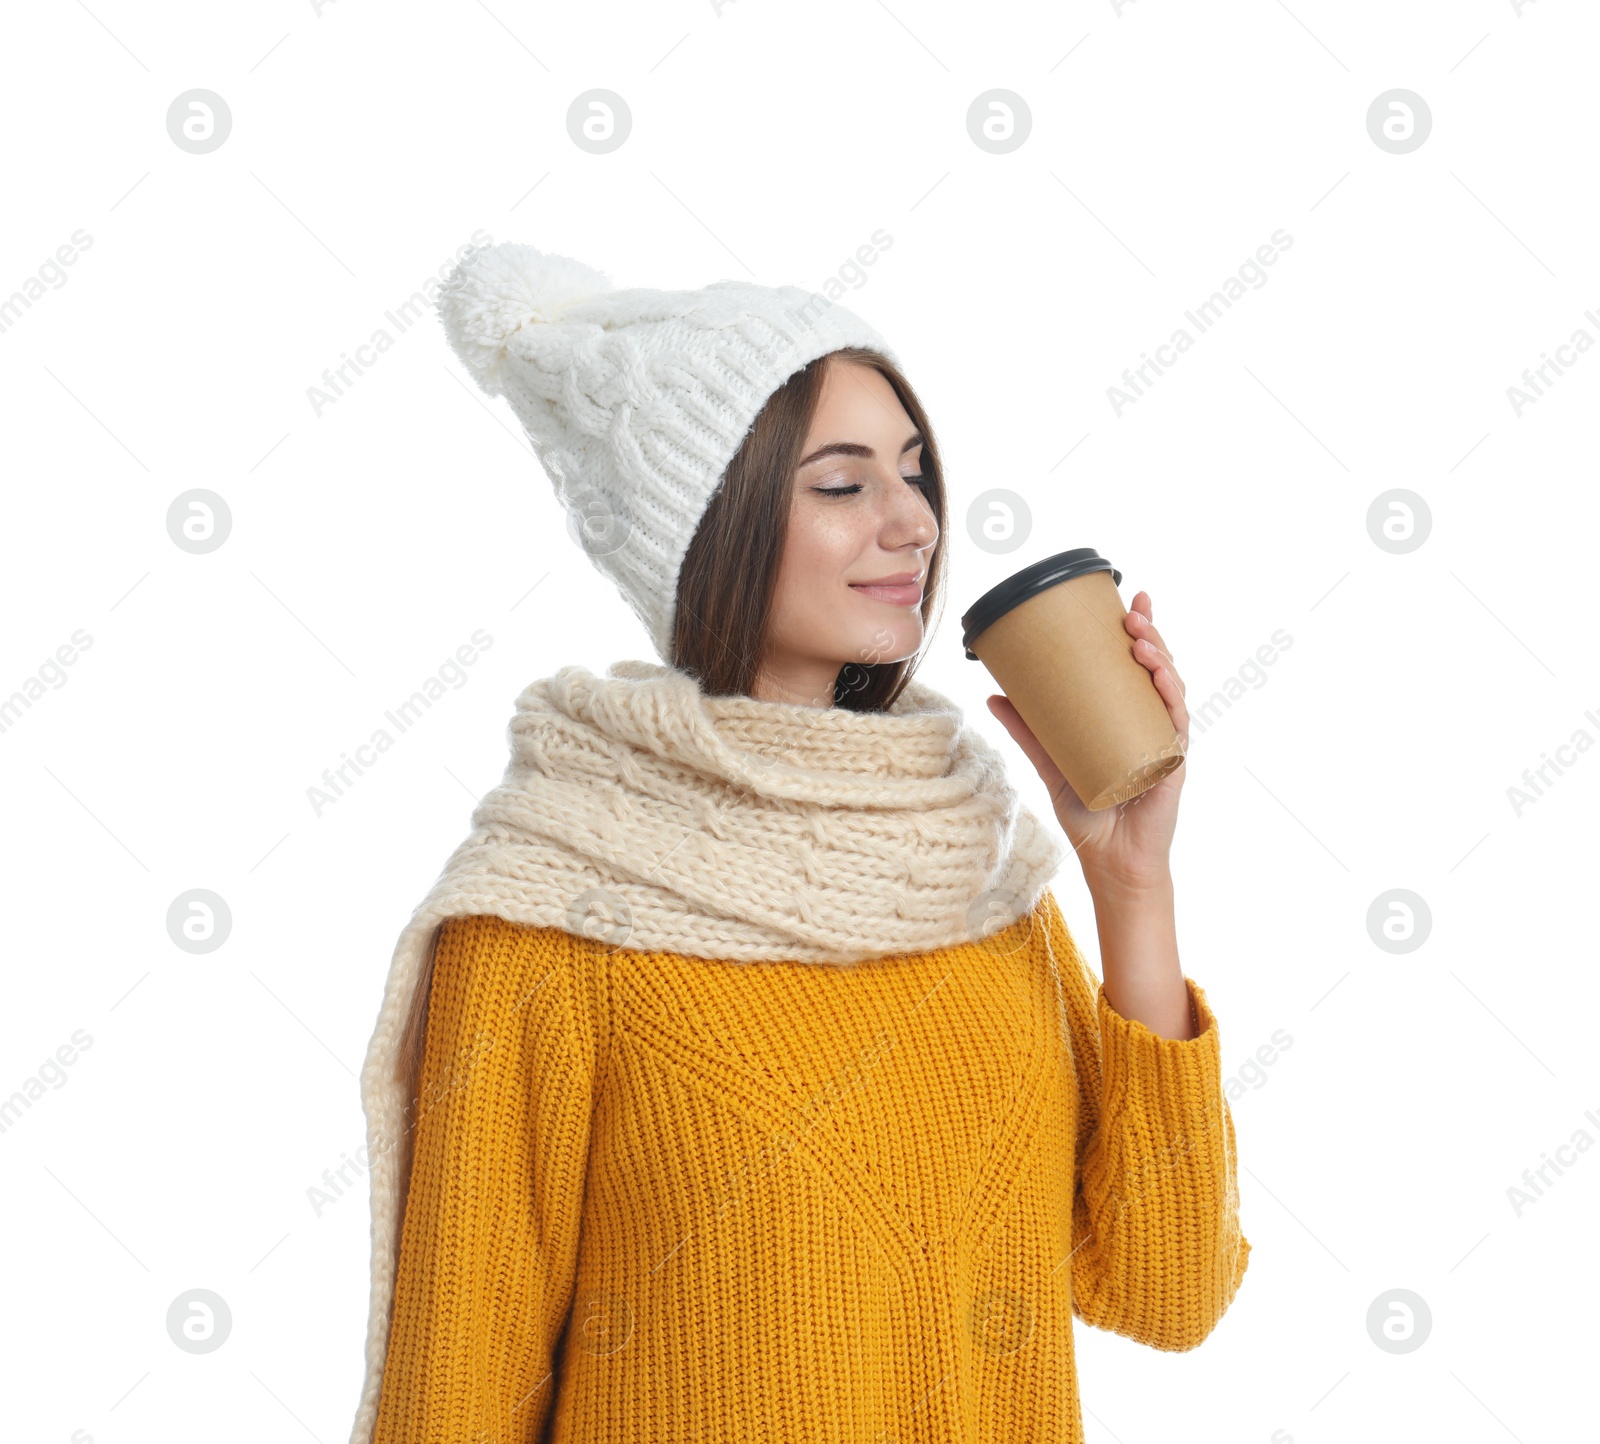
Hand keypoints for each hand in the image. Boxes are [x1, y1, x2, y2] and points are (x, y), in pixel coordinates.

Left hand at [986, 589, 1188, 894]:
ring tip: (1140, 638)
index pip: (1139, 664)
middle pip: (1159, 669)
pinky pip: (1176, 726)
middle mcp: (1153, 724)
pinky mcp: (1172, 765)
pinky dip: (1171, 700)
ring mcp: (1166, 743)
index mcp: (1130, 716)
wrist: (1109, 862)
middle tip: (1133, 611)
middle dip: (1151, 634)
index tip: (1132, 597)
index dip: (1142, 629)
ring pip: (1172, 691)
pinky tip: (1162, 680)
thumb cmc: (1089, 813)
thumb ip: (1027, 730)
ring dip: (1161, 660)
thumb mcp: (1050, 762)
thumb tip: (992, 695)